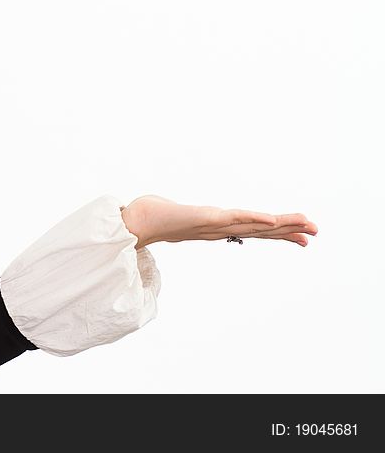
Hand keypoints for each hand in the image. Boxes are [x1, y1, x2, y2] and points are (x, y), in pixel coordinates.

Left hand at [121, 194, 317, 249]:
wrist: (134, 224)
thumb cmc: (153, 219)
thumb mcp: (178, 216)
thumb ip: (185, 215)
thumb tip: (184, 214)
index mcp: (217, 229)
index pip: (253, 231)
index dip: (278, 234)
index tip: (302, 238)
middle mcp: (219, 229)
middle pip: (260, 230)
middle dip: (289, 231)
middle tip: (317, 232)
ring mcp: (213, 225)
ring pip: (253, 225)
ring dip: (280, 225)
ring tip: (305, 224)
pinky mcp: (203, 218)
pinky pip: (233, 219)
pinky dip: (252, 219)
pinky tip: (271, 220)